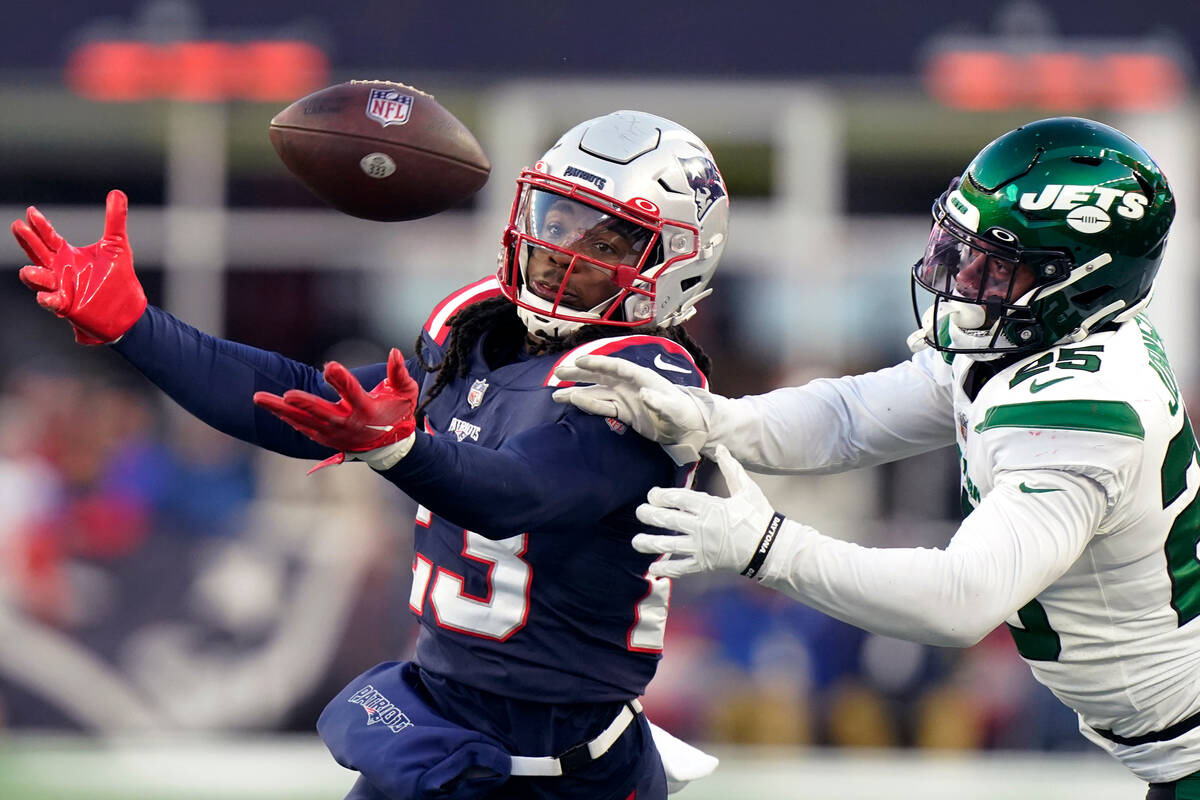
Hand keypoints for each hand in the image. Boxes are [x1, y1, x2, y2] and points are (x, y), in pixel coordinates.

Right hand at [12, 189, 146, 344]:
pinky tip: (45, 297)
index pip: (49, 237)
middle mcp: (59, 270)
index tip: (31, 211)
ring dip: (33, 275)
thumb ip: (114, 220)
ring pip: (40, 280)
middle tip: (18, 226)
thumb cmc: (117, 276)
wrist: (126, 308)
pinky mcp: (68, 306)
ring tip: (28, 271)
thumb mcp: (116, 245)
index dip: (39, 225)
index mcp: (67, 255)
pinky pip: (53, 303)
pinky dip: (48, 300)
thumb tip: (117, 192)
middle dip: (28, 241)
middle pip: (38, 253)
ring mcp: (61, 288)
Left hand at [253, 348, 419, 470]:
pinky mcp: (326, 438)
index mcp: (367, 409)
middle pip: (322, 411)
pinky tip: (272, 409)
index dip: (341, 379)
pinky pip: (303, 428)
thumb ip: (399, 373)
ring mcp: (334, 433)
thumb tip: (392, 351)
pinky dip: (287, 419)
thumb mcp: (406, 392)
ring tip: (259, 398)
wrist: (390, 448)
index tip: (330, 366)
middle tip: (286, 395)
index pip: (352, 392)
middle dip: (304, 403)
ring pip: (304, 420)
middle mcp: (348, 423)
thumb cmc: (399, 414)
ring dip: (281, 410)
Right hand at [552, 354, 711, 464]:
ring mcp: (625, 397)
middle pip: (600, 375)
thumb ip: (660, 402)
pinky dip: (587, 404)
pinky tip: (572, 402)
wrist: (688, 428)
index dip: (598, 362)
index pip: (616, 366)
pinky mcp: (624, 411)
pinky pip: (601, 406)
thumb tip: (644, 393)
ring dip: (577, 390)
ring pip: (596, 391)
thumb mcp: (673, 409)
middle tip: (558, 372)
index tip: (580, 361)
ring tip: (556, 392)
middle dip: (580, 373)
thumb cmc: (684, 415)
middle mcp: (630, 384)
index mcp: (641, 377)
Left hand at [633, 445, 783, 578]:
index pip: (679, 499)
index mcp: (710, 507)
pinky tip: (653, 568)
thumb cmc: (758, 516)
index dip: (662, 496)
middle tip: (639, 512)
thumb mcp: (746, 489)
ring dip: (650, 543)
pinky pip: (681, 567)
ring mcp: (701, 547)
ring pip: (669, 545)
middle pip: (669, 520)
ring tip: (635, 542)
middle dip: (650, 515)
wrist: (770, 548)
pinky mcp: (704, 564)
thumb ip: (731, 468)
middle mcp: (701, 527)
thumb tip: (721, 447)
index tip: (652, 495)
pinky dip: (666, 568)